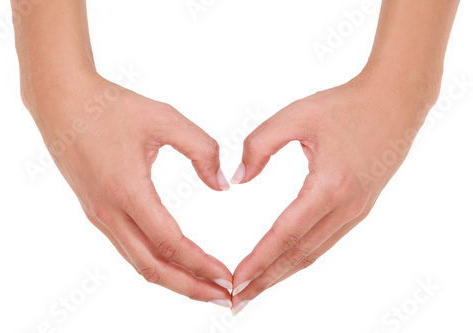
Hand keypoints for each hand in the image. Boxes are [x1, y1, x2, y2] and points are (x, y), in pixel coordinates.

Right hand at [24, 73, 232, 305]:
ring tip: (203, 287)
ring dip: (173, 279)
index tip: (227, 277)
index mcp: (127, 191)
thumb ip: (202, 150)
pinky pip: (127, 248)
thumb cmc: (113, 107)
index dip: (201, 265)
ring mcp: (98, 215)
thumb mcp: (165, 118)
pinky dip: (155, 263)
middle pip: (152, 268)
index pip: (170, 243)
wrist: (62, 101)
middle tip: (223, 298)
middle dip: (190, 287)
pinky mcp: (96, 212)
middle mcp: (109, 212)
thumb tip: (221, 186)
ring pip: (138, 263)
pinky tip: (174, 262)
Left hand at [230, 68, 439, 311]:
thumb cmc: (344, 105)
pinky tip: (286, 263)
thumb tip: (238, 180)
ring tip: (257, 289)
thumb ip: (260, 145)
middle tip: (238, 299)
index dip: (259, 260)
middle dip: (267, 279)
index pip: (286, 233)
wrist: (394, 102)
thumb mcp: (296, 115)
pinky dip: (302, 258)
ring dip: (283, 273)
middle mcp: (346, 207)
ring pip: (314, 252)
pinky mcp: (360, 208)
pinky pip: (326, 241)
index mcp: (329, 186)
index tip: (236, 280)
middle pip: (300, 254)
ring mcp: (357, 211)